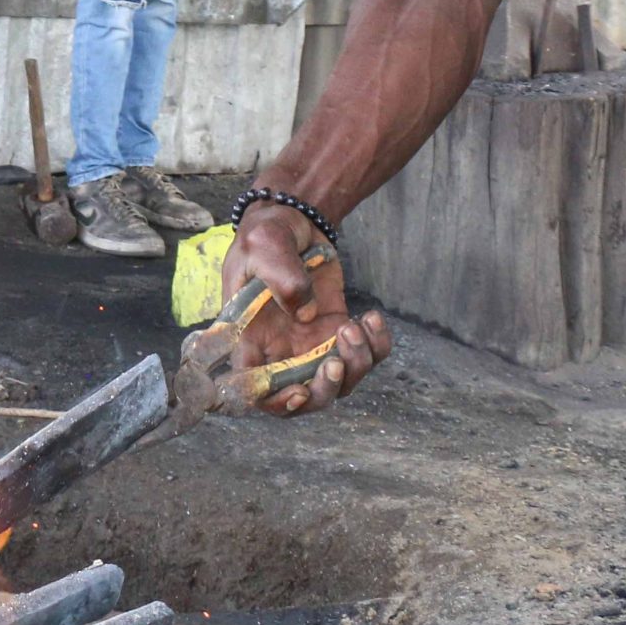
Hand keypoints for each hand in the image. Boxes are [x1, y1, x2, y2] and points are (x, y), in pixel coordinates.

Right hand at [221, 203, 392, 415]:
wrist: (295, 222)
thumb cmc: (267, 235)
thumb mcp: (264, 245)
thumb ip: (281, 278)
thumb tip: (305, 314)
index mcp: (249, 338)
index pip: (254, 388)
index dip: (275, 402)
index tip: (299, 391)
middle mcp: (279, 349)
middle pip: (301, 397)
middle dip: (324, 390)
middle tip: (336, 364)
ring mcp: (311, 344)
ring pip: (338, 381)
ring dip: (356, 364)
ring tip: (357, 325)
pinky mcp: (337, 331)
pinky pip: (364, 354)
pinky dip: (376, 345)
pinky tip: (371, 318)